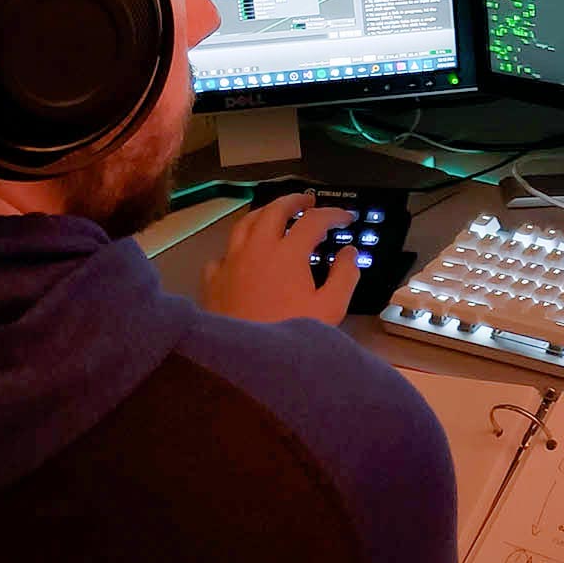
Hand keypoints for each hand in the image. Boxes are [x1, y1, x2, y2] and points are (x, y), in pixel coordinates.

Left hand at [201, 191, 362, 325]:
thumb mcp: (330, 308)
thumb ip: (345, 276)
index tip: (345, 218)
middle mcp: (257, 249)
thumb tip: (350, 254)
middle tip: (308, 201)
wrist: (245, 362)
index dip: (333, 214)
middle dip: (294, 200)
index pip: (314, 220)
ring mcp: (231, 262)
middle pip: (274, 210)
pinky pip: (224, 254)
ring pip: (244, 224)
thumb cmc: (289, 334)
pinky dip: (237, 248)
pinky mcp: (213, 281)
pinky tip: (242, 256)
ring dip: (263, 214)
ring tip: (274, 214)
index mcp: (287, 253)